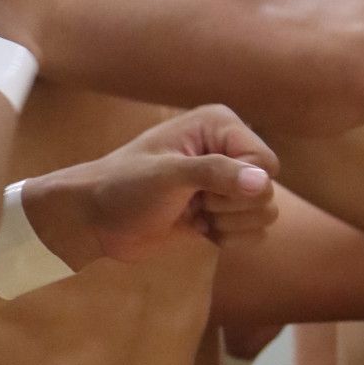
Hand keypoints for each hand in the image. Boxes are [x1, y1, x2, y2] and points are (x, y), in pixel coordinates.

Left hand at [23, 106, 278, 270]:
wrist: (95, 220)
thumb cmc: (123, 187)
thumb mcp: (167, 176)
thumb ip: (216, 173)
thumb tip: (263, 183)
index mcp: (219, 125)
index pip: (265, 163)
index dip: (241, 186)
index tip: (201, 189)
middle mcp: (228, 149)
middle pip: (268, 191)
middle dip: (232, 207)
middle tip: (193, 202)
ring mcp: (225, 182)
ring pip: (264, 214)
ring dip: (230, 224)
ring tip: (194, 214)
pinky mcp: (221, 212)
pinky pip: (253, 233)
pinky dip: (229, 238)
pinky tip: (198, 230)